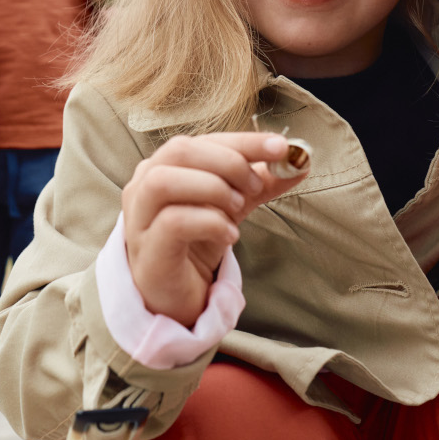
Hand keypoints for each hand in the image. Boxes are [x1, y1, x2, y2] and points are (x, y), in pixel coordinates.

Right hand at [123, 132, 307, 327]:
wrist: (175, 299)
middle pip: (180, 151)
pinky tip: (230, 234)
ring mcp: (139, 220)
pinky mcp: (147, 253)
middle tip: (254, 187)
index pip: (203, 140)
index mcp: (163, 167)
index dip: (244, 141)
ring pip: (164, 182)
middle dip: (228, 163)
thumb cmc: (196, 245)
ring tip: (238, 208)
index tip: (281, 148)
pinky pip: (173, 222)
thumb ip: (260, 183)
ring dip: (211, 188)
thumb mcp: (231, 206)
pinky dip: (210, 222)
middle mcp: (143, 186)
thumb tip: (299, 162)